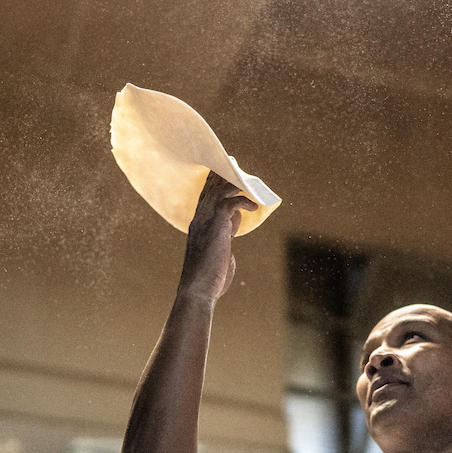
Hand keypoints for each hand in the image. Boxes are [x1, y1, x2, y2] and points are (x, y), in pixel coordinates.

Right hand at [180, 172, 258, 300]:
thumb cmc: (209, 276)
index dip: (213, 182)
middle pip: (210, 187)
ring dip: (235, 182)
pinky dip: (244, 201)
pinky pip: (231, 202)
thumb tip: (234, 223)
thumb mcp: (218, 250)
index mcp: (197, 224)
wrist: (199, 289)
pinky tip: (254, 207)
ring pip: (220, 190)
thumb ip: (225, 234)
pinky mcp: (217, 225)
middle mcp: (199, 218)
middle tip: (235, 163)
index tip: (223, 171)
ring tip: (248, 181)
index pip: (204, 195)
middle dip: (223, 174)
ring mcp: (206, 221)